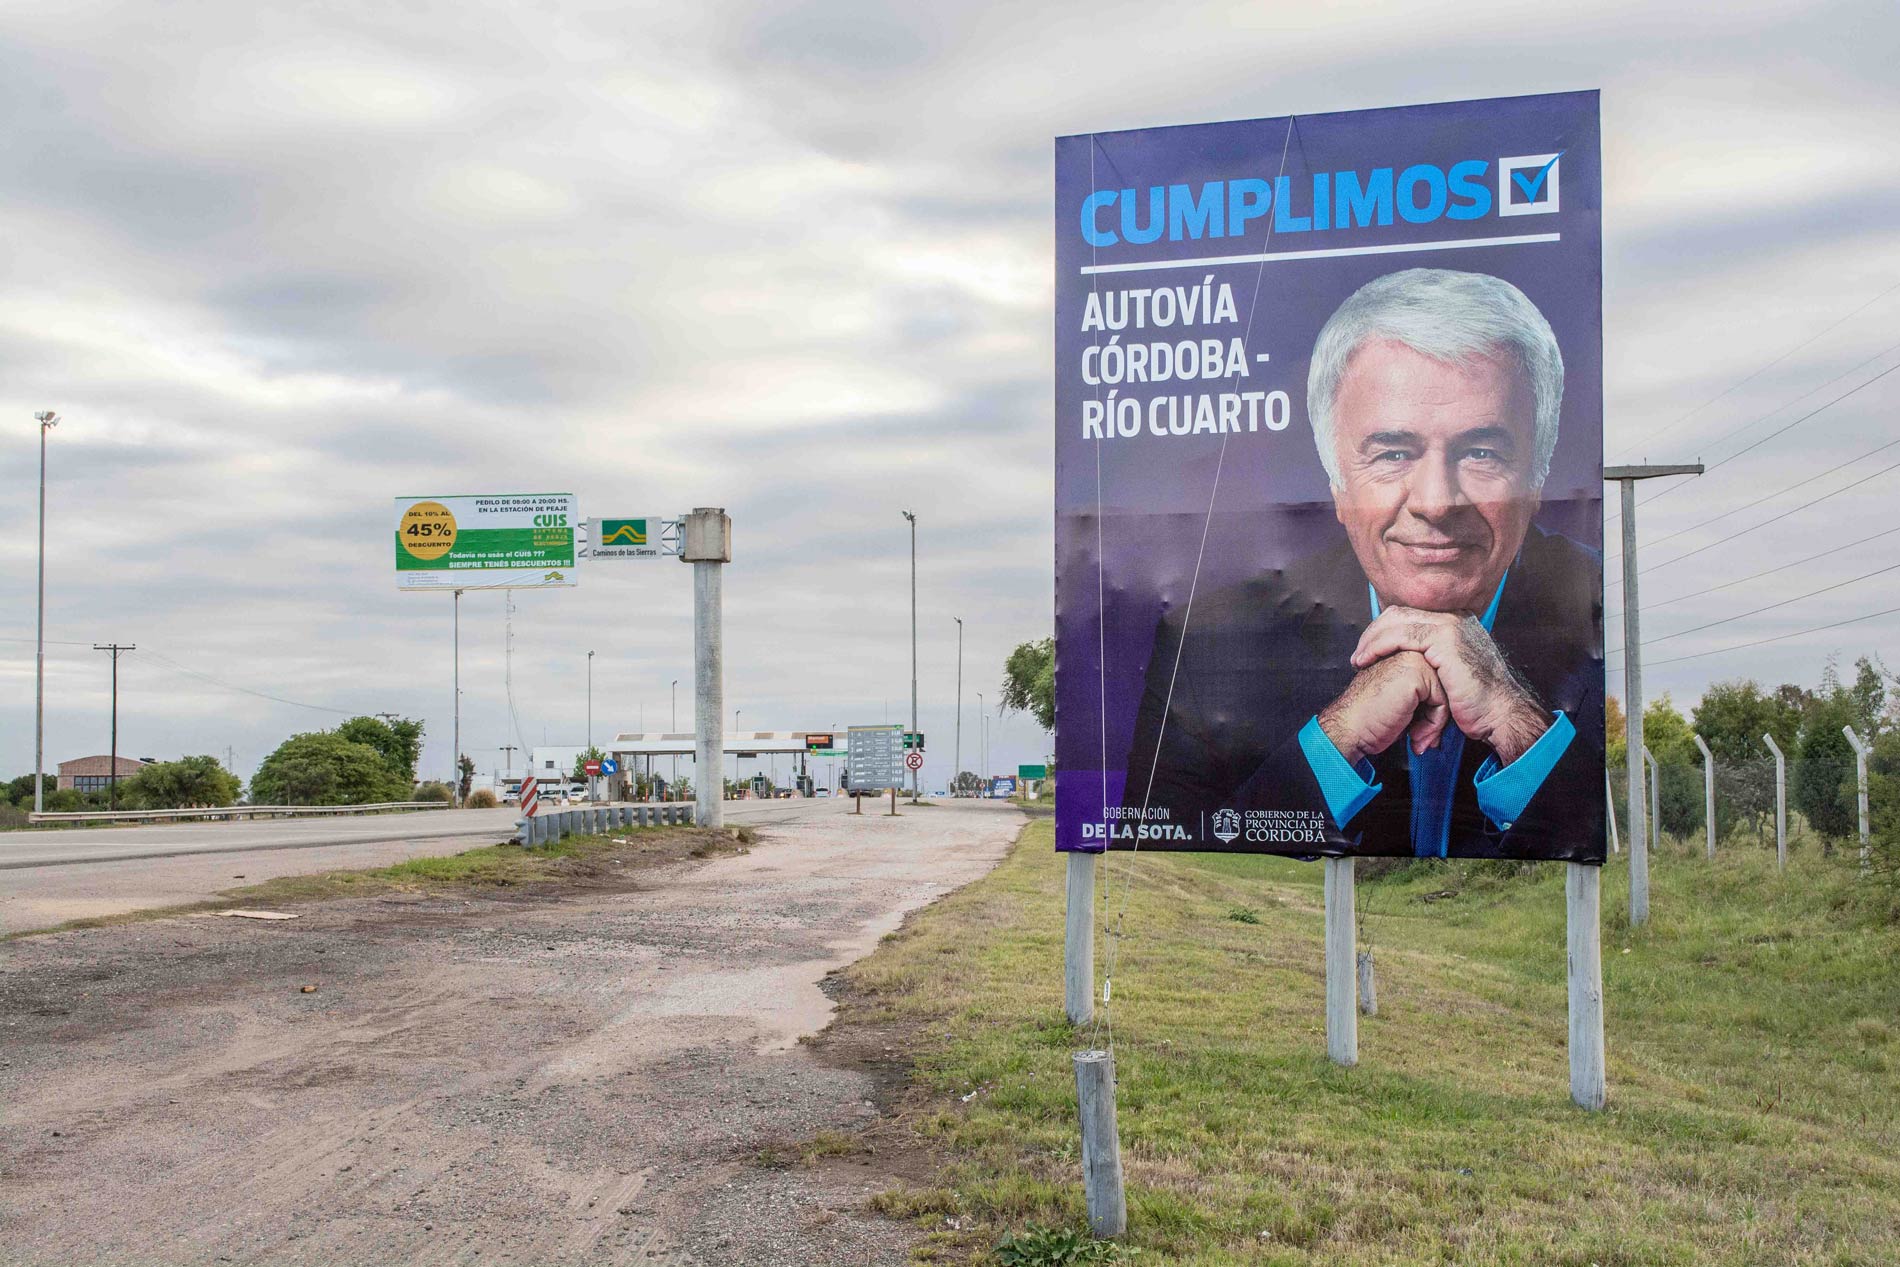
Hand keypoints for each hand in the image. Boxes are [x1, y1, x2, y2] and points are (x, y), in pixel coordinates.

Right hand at [1317, 649, 1450, 767]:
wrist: (1349, 728)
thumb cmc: (1370, 718)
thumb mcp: (1401, 699)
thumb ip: (1422, 690)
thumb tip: (1451, 702)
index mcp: (1404, 652)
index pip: (1439, 679)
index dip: (1432, 710)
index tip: (1418, 729)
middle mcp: (1409, 650)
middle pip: (1446, 685)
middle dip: (1436, 717)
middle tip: (1420, 736)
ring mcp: (1413, 658)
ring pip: (1447, 693)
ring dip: (1434, 723)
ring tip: (1417, 737)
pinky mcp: (1417, 672)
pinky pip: (1442, 701)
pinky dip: (1433, 724)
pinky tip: (1414, 734)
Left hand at [1349, 607, 1550, 765]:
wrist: (1500, 713)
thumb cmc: (1476, 702)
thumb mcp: (1450, 673)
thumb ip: (1432, 660)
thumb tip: (1407, 661)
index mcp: (1455, 622)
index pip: (1407, 615)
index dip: (1383, 631)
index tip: (1366, 651)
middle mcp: (1453, 618)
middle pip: (1399, 613)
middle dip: (1373, 633)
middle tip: (1358, 655)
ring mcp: (1450, 624)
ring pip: (1396, 621)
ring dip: (1371, 640)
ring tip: (1358, 659)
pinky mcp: (1444, 638)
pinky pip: (1400, 635)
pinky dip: (1378, 645)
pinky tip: (1366, 659)